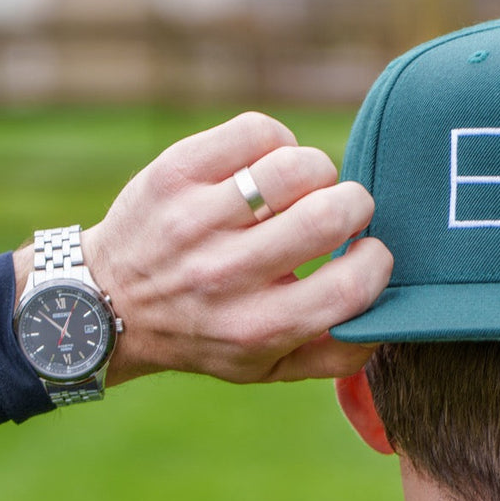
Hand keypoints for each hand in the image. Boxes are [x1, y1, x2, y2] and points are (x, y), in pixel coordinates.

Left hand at [59, 112, 389, 384]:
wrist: (108, 304)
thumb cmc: (209, 334)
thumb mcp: (269, 369)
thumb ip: (337, 354)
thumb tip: (390, 316)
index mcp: (257, 326)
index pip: (351, 285)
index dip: (376, 260)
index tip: (367, 253)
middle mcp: (225, 274)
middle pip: (330, 214)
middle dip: (356, 205)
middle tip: (342, 214)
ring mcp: (196, 219)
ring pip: (297, 166)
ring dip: (319, 172)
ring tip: (303, 190)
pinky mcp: (176, 172)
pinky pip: (257, 131)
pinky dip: (278, 142)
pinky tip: (266, 166)